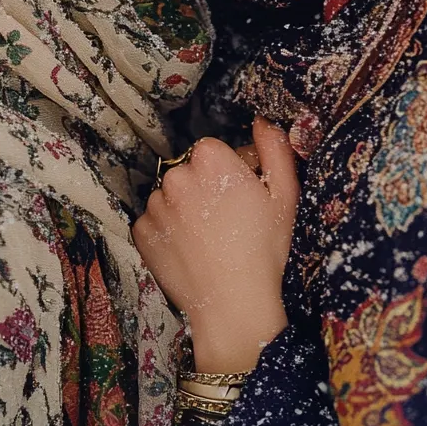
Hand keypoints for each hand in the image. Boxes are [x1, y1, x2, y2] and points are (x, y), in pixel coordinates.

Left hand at [132, 117, 299, 371]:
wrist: (233, 306)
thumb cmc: (264, 249)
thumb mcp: (284, 195)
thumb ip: (274, 148)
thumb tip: (261, 119)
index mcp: (210, 158)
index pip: (214, 150)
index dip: (230, 170)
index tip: (242, 194)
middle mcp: (176, 174)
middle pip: (191, 170)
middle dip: (207, 186)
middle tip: (228, 219)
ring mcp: (155, 204)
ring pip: (172, 195)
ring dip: (186, 207)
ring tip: (209, 238)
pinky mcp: (141, 231)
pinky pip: (156, 220)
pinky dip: (168, 229)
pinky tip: (190, 249)